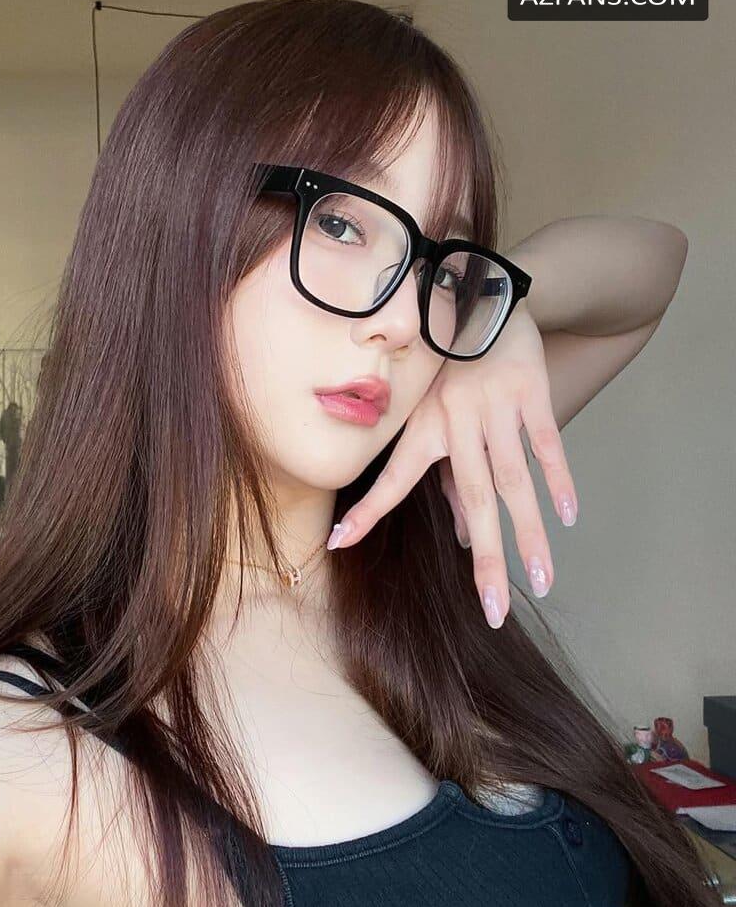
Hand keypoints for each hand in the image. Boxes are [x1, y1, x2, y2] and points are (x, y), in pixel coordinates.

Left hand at [327, 298, 577, 628]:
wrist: (486, 294)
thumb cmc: (454, 364)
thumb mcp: (435, 409)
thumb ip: (447, 472)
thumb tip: (466, 533)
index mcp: (425, 427)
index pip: (392, 478)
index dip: (367, 511)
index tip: (339, 545)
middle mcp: (456, 421)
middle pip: (474, 500)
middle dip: (486, 559)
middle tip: (492, 612)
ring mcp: (495, 406)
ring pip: (514, 480)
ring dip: (529, 534)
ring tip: (541, 582)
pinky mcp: (530, 390)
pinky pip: (546, 441)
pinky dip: (559, 477)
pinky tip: (567, 517)